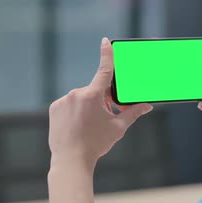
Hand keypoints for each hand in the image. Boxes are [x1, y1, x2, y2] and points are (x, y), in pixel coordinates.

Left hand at [48, 38, 152, 170]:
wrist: (71, 161)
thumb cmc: (96, 144)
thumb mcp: (118, 127)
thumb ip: (133, 113)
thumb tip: (147, 106)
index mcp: (93, 96)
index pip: (104, 70)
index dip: (107, 55)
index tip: (105, 41)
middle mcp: (76, 94)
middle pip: (96, 91)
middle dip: (105, 100)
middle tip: (110, 115)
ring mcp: (63, 101)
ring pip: (83, 98)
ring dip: (90, 106)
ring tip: (92, 126)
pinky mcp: (55, 108)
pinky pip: (70, 104)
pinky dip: (77, 111)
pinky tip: (79, 126)